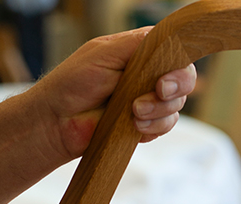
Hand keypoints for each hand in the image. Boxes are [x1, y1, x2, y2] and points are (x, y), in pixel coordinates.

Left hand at [36, 28, 196, 158]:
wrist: (56, 121)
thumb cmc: (72, 83)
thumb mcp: (104, 53)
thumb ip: (137, 45)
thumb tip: (167, 38)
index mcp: (140, 52)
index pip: (176, 51)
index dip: (179, 65)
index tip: (164, 80)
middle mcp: (147, 75)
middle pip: (184, 80)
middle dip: (173, 90)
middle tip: (157, 93)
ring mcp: (146, 101)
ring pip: (175, 107)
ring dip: (158, 112)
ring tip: (133, 112)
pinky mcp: (142, 126)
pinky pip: (163, 127)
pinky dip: (153, 128)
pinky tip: (135, 127)